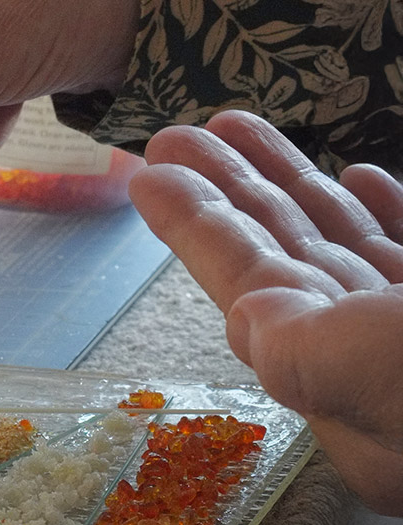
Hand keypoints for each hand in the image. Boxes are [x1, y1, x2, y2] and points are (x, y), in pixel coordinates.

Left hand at [129, 111, 402, 515]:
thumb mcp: (385, 379)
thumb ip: (305, 355)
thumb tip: (246, 317)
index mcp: (348, 398)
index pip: (250, 292)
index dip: (196, 230)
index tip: (146, 176)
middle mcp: (380, 372)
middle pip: (286, 261)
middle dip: (229, 196)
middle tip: (175, 136)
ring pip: (345, 248)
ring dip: (293, 189)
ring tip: (240, 127)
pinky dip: (386, 217)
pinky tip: (360, 176)